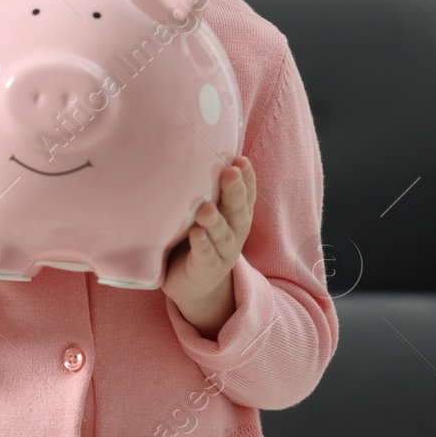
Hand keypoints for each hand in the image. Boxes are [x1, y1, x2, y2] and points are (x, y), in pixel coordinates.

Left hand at [162, 156, 256, 338]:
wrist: (194, 285)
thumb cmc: (194, 238)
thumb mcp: (201, 212)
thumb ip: (201, 190)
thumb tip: (188, 151)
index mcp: (235, 216)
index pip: (246, 194)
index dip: (247, 178)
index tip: (241, 160)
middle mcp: (234, 232)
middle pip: (237, 210)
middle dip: (235, 191)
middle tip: (230, 173)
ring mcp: (222, 252)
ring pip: (222, 234)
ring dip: (215, 220)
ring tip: (206, 208)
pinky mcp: (206, 269)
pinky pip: (205, 256)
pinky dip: (202, 245)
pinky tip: (197, 234)